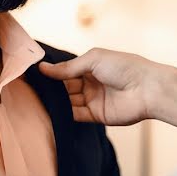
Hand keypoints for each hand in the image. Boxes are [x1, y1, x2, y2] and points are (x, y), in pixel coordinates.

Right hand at [39, 48, 163, 126]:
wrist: (147, 89)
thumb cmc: (124, 67)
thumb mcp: (93, 60)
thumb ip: (68, 67)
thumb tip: (43, 68)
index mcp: (90, 66)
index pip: (65, 70)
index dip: (51, 72)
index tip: (32, 74)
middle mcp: (89, 83)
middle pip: (64, 86)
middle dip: (50, 88)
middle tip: (30, 89)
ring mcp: (92, 99)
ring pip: (67, 101)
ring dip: (55, 101)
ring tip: (35, 100)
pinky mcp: (95, 116)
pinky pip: (75, 115)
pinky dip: (63, 114)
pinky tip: (50, 112)